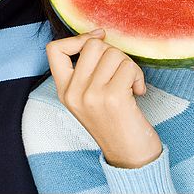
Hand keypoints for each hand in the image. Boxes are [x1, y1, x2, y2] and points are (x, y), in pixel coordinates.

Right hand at [46, 29, 161, 168]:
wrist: (130, 157)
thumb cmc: (115, 123)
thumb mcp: (89, 98)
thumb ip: (87, 71)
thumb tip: (98, 36)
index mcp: (64, 92)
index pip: (54, 49)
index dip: (78, 38)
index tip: (99, 39)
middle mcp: (73, 93)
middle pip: (93, 45)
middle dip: (114, 53)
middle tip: (122, 73)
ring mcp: (91, 96)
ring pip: (113, 54)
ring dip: (129, 66)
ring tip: (130, 85)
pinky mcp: (113, 98)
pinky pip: (129, 67)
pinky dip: (139, 77)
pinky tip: (138, 93)